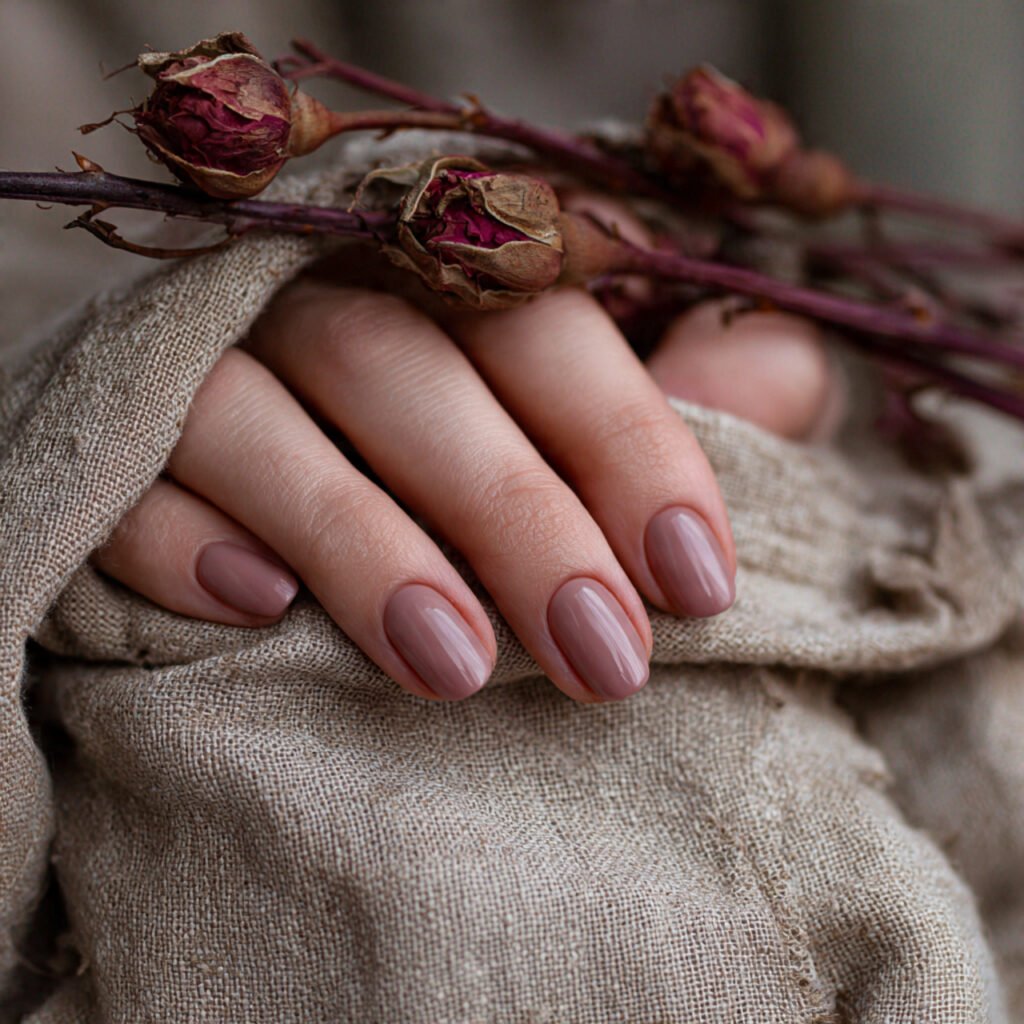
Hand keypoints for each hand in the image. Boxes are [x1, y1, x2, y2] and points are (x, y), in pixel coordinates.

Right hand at [88, 204, 836, 703]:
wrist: (264, 490)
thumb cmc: (461, 453)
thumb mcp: (584, 423)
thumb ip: (694, 394)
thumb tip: (784, 377)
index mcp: (441, 277)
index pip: (546, 324)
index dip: (632, 442)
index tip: (695, 584)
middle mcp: (319, 295)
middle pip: (412, 370)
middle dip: (516, 516)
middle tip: (603, 663)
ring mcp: (200, 360)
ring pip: (259, 414)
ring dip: (359, 538)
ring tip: (451, 665)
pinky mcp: (112, 441)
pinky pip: (131, 475)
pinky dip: (183, 537)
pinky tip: (253, 609)